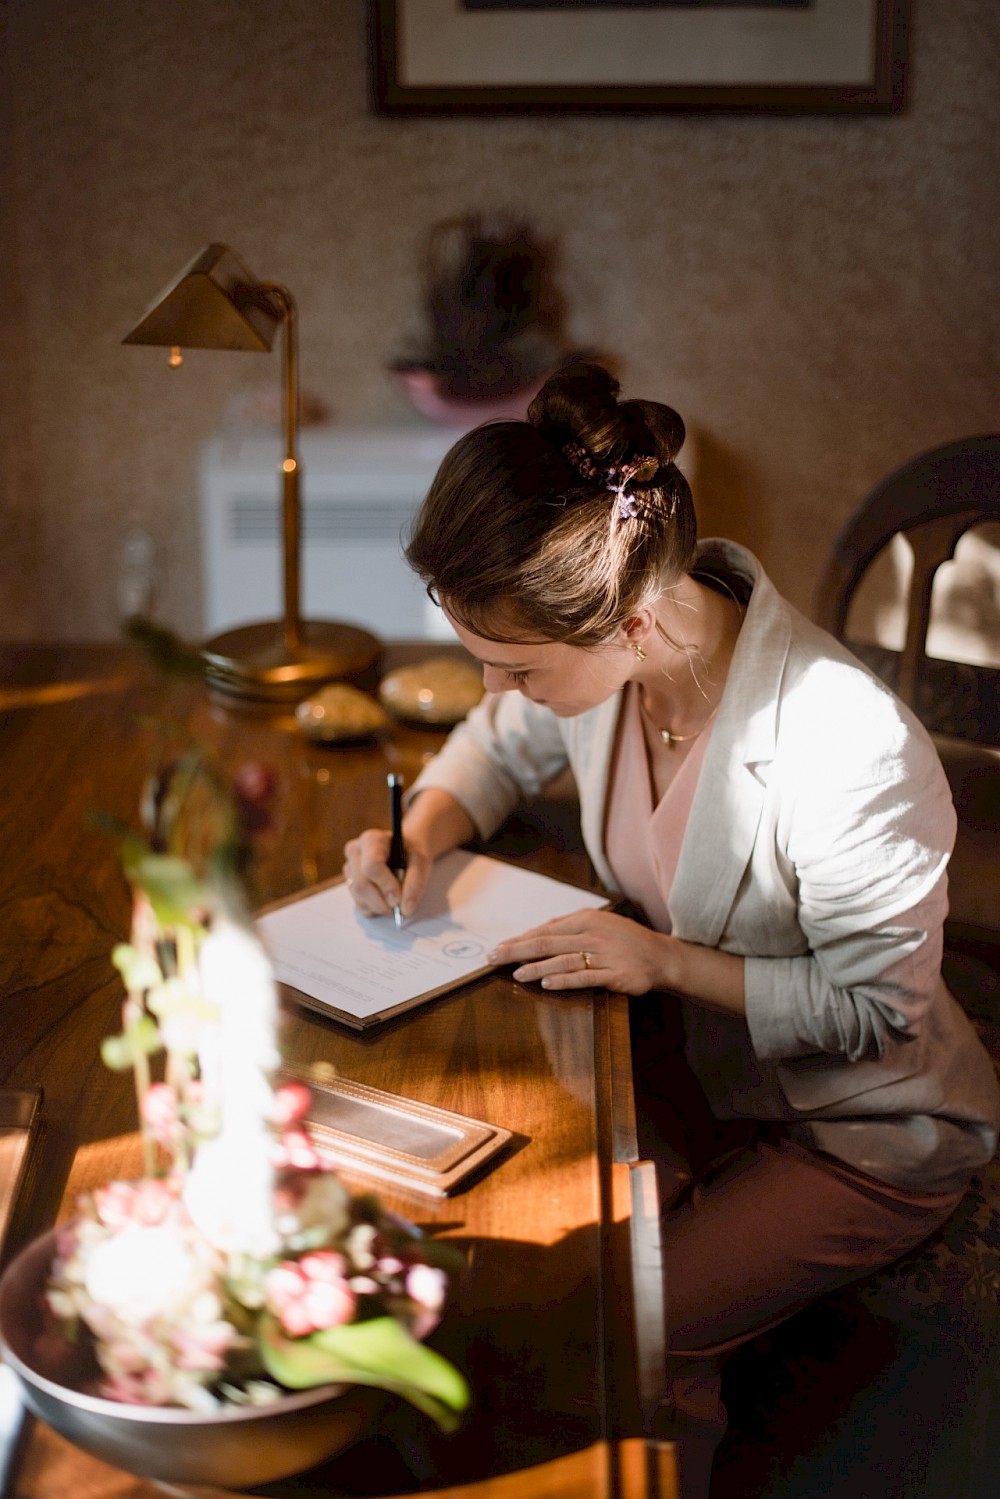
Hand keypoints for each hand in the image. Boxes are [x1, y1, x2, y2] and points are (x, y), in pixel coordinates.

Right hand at [342, 828, 432, 920]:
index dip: (385, 885)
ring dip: (380, 907)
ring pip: (359, 897)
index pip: (371, 866)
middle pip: (362, 884)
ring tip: (396, 900)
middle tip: (399, 906)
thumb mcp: (421, 862)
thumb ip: (415, 882)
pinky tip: (386, 900)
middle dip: (382, 901)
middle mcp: (355, 852)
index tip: (398, 898)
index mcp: (371, 840)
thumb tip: (406, 908)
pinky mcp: (350, 883)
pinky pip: (359, 905)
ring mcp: (349, 868)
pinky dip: (375, 909)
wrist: (404, 852)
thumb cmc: (411, 854)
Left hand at [488, 909, 672, 995]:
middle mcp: (592, 935)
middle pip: (546, 943)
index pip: (544, 930)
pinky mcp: (614, 974)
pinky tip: (547, 984)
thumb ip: (569, 925)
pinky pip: (585, 976)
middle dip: (516, 951)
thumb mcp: (598, 923)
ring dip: (536, 968)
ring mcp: (603, 955)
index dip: (518, 940)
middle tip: (493, 959)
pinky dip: (564, 980)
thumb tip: (539, 929)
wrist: (661, 956)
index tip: (497, 948)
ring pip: (562, 960)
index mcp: (585, 920)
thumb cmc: (625, 940)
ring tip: (516, 974)